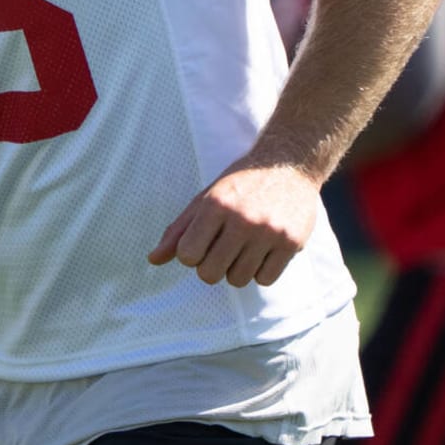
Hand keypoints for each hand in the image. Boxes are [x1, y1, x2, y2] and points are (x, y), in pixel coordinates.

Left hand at [148, 160, 320, 286]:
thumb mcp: (205, 199)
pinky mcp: (292, 242)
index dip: (190, 254)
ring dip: (236, 269)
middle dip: (211, 266)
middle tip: (221, 247)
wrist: (289, 164)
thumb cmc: (240, 184)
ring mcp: (269, 232)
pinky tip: (262, 250)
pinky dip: (260, 271)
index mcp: (216, 205)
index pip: (187, 255)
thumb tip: (153, 259)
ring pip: (238, 280)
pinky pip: (265, 279)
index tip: (200, 242)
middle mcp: (243, 219)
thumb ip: (178, 230)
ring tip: (242, 247)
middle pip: (210, 274)